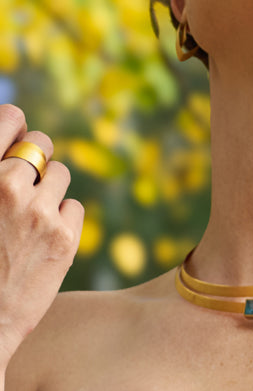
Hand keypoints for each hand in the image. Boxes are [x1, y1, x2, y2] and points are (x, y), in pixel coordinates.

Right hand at [0, 105, 83, 363]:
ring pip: (62, 175)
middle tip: (28, 181)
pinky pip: (74, 207)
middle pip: (42, 144)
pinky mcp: (64, 236)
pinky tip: (44, 238)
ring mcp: (38, 210)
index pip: (10, 118)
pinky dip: (64, 218)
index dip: (15, 125)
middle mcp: (6, 185)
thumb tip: (20, 135)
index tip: (16, 137)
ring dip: (51, 189)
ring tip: (31, 216)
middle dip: (38, 159)